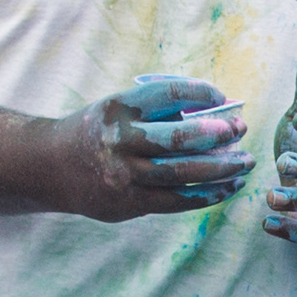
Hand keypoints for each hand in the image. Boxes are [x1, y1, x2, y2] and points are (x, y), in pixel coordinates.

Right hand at [63, 73, 250, 219]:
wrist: (50, 166)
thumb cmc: (98, 131)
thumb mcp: (117, 107)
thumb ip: (158, 109)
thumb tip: (216, 110)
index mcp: (118, 108)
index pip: (168, 94)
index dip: (200, 92)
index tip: (222, 96)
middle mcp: (120, 141)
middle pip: (180, 139)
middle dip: (218, 134)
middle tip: (241, 129)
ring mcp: (124, 176)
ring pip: (183, 174)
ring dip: (222, 168)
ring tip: (246, 162)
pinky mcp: (130, 203)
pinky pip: (178, 201)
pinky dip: (208, 194)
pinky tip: (228, 187)